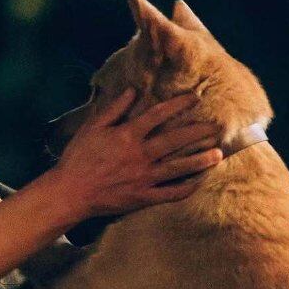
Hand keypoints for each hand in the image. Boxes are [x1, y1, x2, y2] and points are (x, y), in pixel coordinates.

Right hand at [50, 89, 223, 218]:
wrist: (70, 192)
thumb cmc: (78, 158)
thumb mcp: (92, 127)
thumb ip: (114, 108)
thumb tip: (132, 91)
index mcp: (127, 135)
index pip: (158, 114)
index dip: (178, 104)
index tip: (194, 98)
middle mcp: (139, 155)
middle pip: (175, 140)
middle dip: (198, 132)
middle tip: (217, 127)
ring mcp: (143, 178)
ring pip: (178, 168)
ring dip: (199, 160)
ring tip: (218, 154)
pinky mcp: (142, 197)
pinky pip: (169, 194)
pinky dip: (185, 189)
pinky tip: (199, 182)